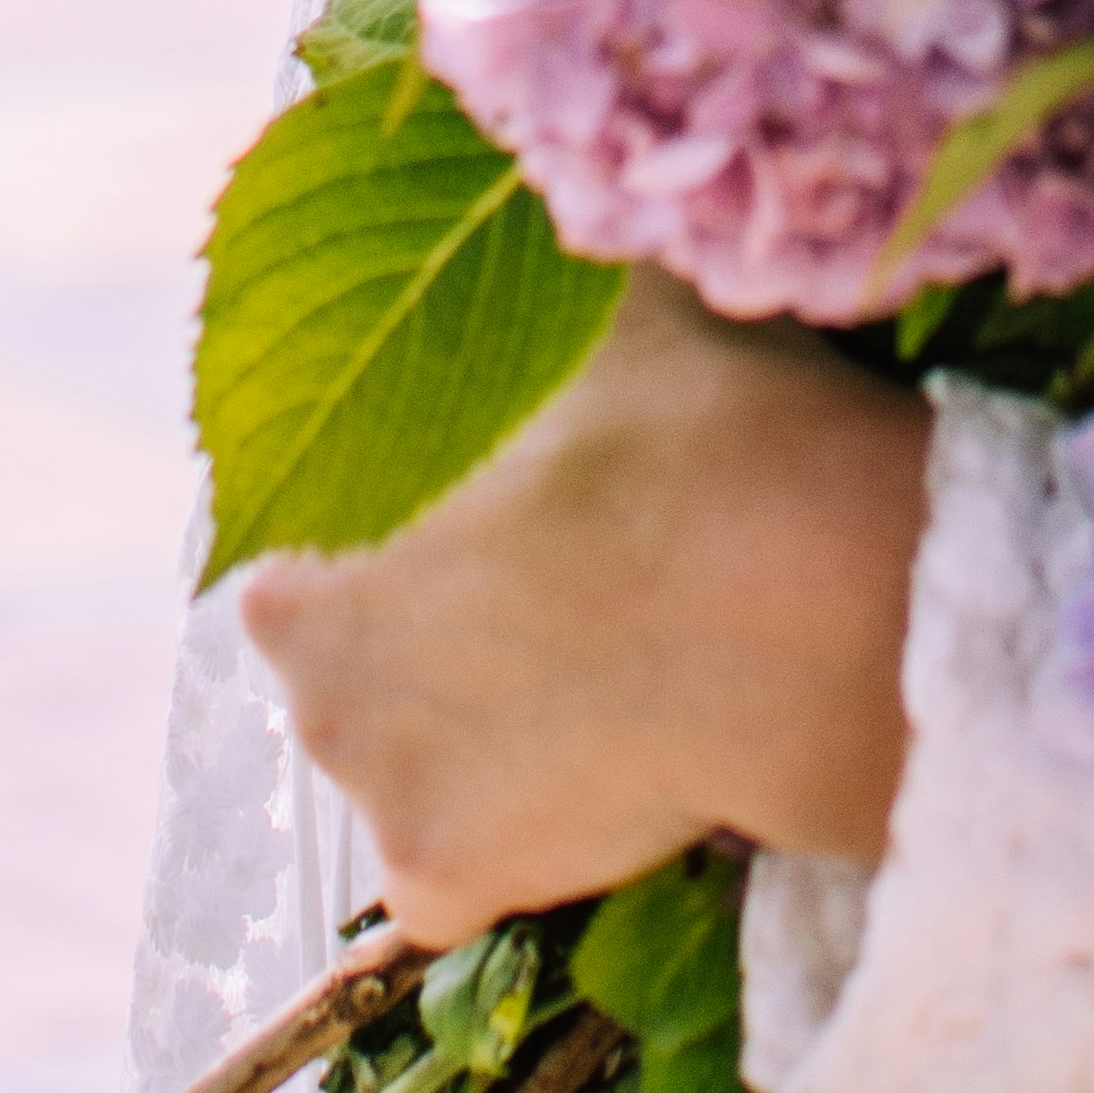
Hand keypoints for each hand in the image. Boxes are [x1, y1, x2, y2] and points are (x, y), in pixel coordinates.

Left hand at [238, 272, 930, 948]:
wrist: (793, 601)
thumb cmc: (687, 424)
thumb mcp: (595, 295)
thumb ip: (518, 274)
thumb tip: (510, 205)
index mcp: (300, 531)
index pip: (321, 536)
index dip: (418, 522)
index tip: (506, 515)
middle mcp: (302, 675)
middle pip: (356, 664)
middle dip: (437, 638)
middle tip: (559, 599)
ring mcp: (371, 791)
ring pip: (416, 766)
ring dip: (483, 739)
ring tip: (603, 684)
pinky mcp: (441, 887)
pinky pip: (464, 874)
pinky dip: (523, 840)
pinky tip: (611, 773)